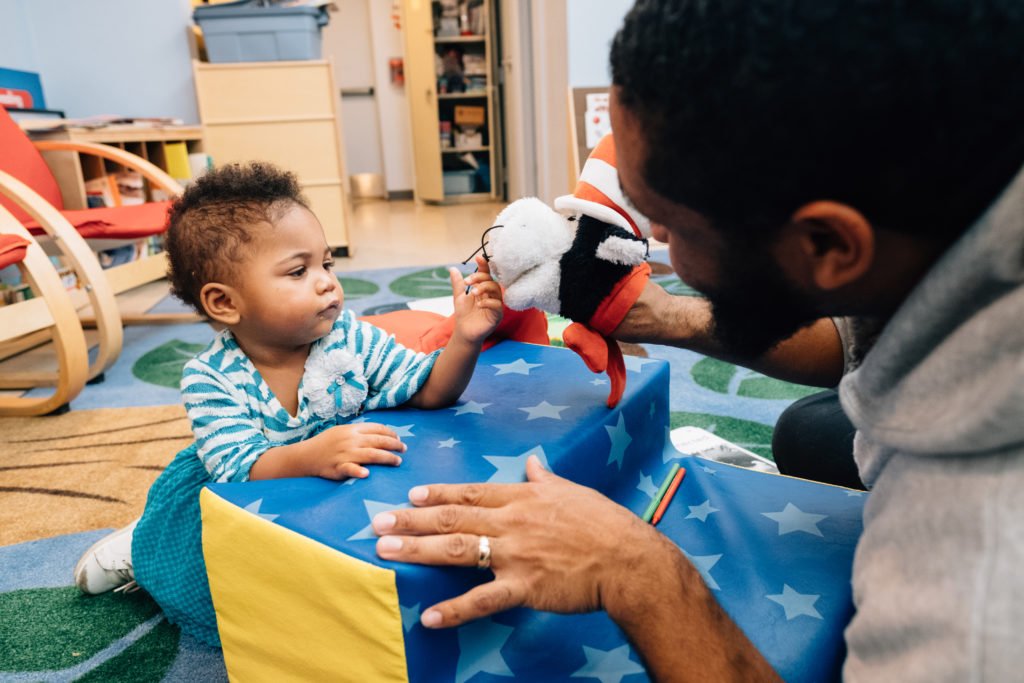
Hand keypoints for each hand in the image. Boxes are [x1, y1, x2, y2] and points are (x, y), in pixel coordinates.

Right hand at [307, 422, 406, 479]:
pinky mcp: (338, 467)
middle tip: (404, 450)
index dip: (391, 434)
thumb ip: (359, 432)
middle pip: (378, 441)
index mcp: (352, 430)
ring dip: (387, 458)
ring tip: (397, 462)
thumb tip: (380, 433)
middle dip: (394, 445)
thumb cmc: (326, 443)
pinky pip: (350, 469)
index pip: (377, 429)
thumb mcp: (342, 431)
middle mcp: (351, 440)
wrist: (305, 455)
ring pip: (371, 454)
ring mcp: (345, 453)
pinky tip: (367, 474)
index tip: (399, 440)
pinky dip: (358, 471)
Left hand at [372, 455, 675, 627]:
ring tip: (386, 550)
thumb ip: (544, 478)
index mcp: (523, 497)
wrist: (629, 558)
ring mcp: (516, 554)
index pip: (471, 494)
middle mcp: (512, 521)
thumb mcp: (572, 491)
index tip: (411, 495)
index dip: (438, 494)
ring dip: (418, 550)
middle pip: (453, 519)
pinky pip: (483, 599)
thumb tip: (532, 461)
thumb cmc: (603, 523)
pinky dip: (456, 609)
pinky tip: (430, 616)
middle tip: (378, 522)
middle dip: (411, 520)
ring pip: (458, 550)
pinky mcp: (525, 586)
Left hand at [450, 255, 503, 345]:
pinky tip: (479, 304)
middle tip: (467, 282)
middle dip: (480, 278)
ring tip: (472, 292)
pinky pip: (498, 306)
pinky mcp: (497, 316)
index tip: (478, 258)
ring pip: (496, 290)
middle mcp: (492, 296)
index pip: (486, 275)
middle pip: (492, 281)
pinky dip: (489, 302)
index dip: (484, 266)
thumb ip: (458, 284)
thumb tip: (452, 268)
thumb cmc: (464, 315)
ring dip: (484, 288)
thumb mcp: (459, 297)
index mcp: (484, 290)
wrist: (464, 332)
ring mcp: (496, 306)